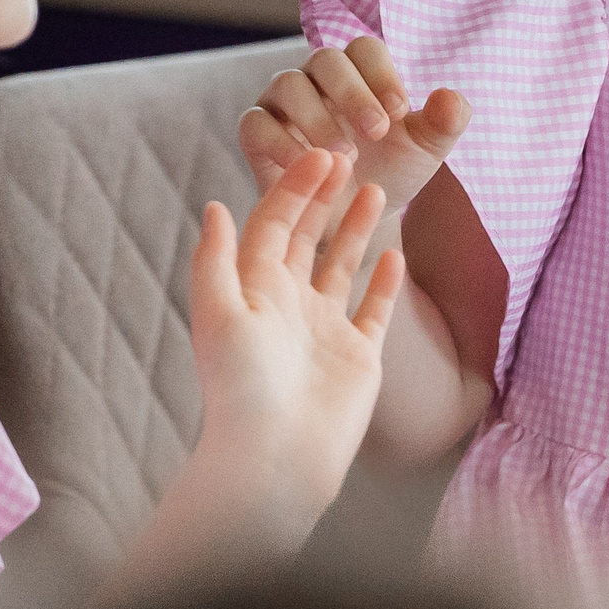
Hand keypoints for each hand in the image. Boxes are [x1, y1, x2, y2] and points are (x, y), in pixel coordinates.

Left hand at [188, 148, 403, 529]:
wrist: (277, 454)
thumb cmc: (242, 385)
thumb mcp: (218, 312)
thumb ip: (217, 258)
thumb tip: (215, 204)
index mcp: (254, 290)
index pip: (273, 224)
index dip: (294, 187)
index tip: (322, 154)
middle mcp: (288, 305)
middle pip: (307, 237)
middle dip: (325, 197)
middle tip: (350, 155)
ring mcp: (325, 330)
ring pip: (342, 266)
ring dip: (356, 227)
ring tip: (376, 188)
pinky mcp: (358, 356)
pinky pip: (373, 310)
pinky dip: (382, 282)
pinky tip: (394, 253)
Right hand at [241, 38, 468, 217]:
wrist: (354, 220)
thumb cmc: (390, 172)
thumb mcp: (425, 150)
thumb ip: (445, 122)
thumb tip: (452, 97)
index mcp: (359, 71)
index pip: (365, 49)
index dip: (382, 74)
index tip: (401, 111)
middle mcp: (316, 78)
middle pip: (325, 59)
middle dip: (353, 92)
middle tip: (377, 131)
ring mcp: (281, 102)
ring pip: (288, 85)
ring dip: (318, 117)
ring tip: (345, 155)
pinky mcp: (255, 133)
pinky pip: (256, 123)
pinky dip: (281, 143)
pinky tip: (310, 167)